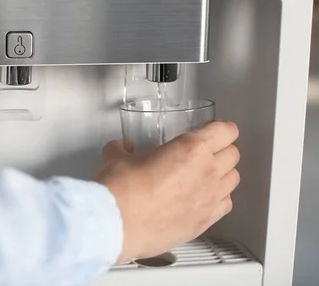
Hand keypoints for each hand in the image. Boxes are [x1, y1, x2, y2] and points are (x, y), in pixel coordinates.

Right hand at [95, 121, 240, 262]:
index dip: (220, 128)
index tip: (211, 129)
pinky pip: (226, 204)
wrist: (119, 223)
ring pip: (233, 179)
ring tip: (205, 175)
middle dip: (221, 149)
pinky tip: (203, 199)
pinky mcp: (206, 222)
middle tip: (204, 151)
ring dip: (223, 174)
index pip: (226, 130)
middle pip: (233, 154)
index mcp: (192, 148)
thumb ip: (124, 149)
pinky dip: (219, 199)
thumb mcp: (118, 157)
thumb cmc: (123, 189)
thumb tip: (122, 147)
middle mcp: (207, 171)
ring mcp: (210, 198)